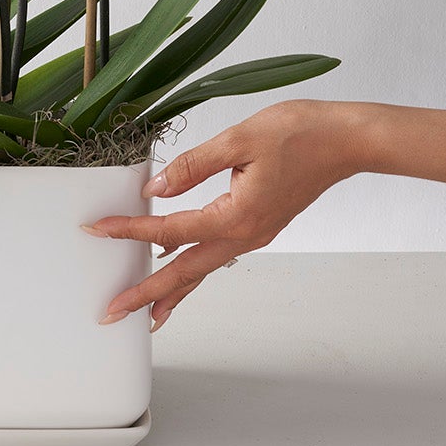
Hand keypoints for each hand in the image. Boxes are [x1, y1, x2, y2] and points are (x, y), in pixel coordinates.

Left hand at [83, 100, 368, 330]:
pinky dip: (194, 267)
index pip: (170, 230)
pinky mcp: (261, 225)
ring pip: (203, 269)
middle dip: (147, 294)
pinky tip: (183, 267)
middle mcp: (245, 235)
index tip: (99, 231)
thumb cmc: (300, 133)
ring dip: (172, 290)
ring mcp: (255, 234)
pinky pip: (218, 254)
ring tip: (146, 312)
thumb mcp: (239, 139)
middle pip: (185, 272)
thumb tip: (156, 188)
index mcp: (236, 216)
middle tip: (112, 311)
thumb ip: (193, 166)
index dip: (131, 231)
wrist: (346, 141)